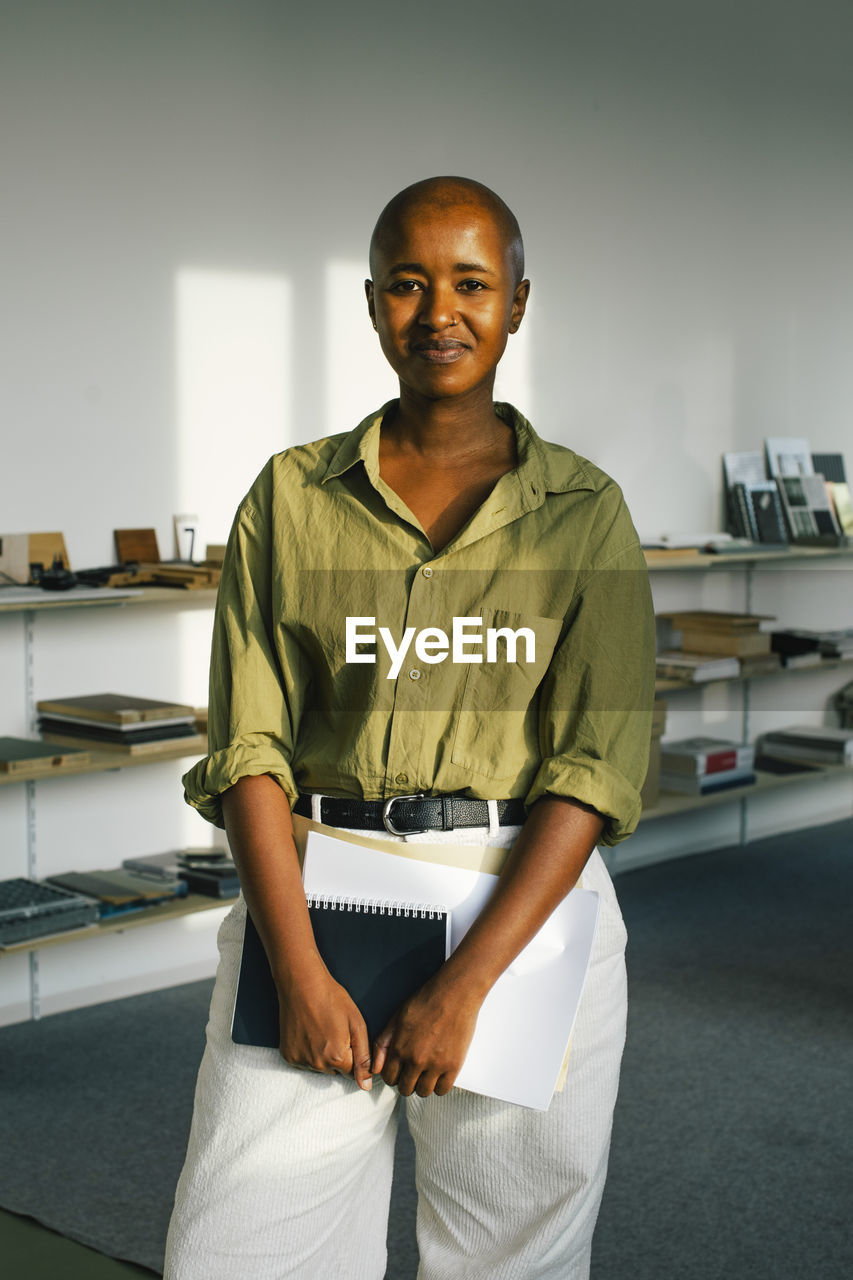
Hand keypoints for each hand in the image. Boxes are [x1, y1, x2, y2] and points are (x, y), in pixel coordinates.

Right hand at [277, 966, 372, 1090]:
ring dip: (322, 1055)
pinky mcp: (288, 1056)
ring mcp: (300, 1061)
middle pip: (335, 1070)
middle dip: (338, 1055)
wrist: (302, 985)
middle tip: (333, 1029)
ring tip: (321, 1029)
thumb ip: (363, 1058)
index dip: (352, 1052)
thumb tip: (366, 1087)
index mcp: (337, 1058)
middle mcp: (317, 1065)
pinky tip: (309, 1033)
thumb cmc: (332, 1000)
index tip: (346, 1035)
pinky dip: (308, 1052)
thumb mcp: (356, 1024)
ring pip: (319, 1067)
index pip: (352, 1071)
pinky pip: (304, 1062)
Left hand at [372, 973, 481, 1097]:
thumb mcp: (397, 1017)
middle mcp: (415, 1060)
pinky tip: (438, 1074)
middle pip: (405, 1088)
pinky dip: (439, 1085)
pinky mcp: (453, 1066)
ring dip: (422, 1085)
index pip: (389, 1078)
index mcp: (399, 1048)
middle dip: (406, 1081)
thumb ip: (383, 1043)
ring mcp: (435, 1065)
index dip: (393, 1075)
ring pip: (423, 1092)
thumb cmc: (426, 1000)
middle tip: (413, 1071)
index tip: (399, 1070)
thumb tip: (375, 1067)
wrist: (455, 993)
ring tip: (426, 1073)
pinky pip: (442, 1090)